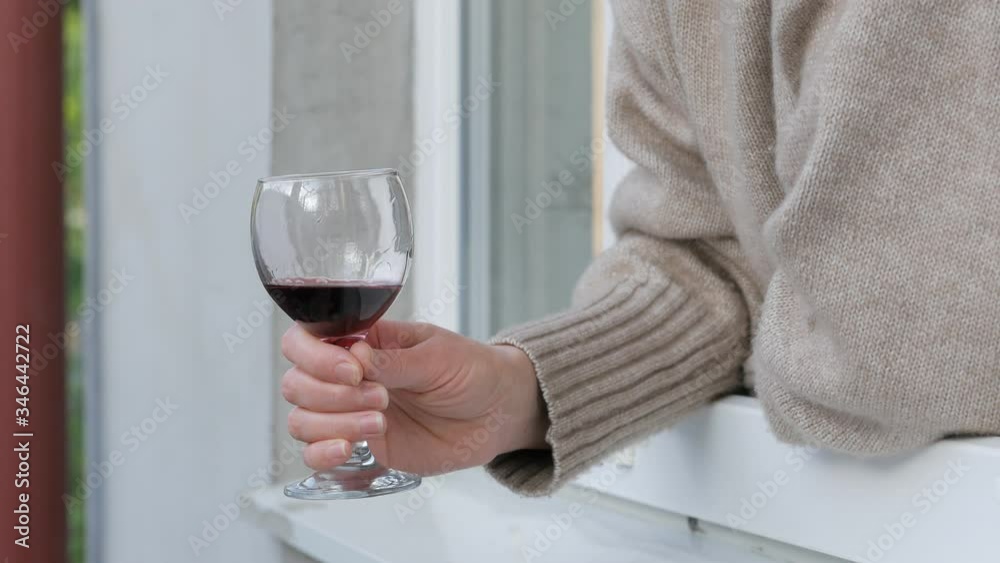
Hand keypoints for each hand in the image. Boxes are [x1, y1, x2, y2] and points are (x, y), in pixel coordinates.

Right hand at [280, 320, 547, 474]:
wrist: (497, 412)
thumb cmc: (471, 372)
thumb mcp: (438, 356)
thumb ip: (395, 360)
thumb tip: (355, 354)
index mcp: (364, 340)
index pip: (306, 340)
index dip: (317, 356)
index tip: (354, 370)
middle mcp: (348, 375)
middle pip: (297, 382)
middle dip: (330, 394)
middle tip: (380, 398)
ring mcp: (351, 412)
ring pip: (302, 419)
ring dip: (333, 423)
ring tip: (380, 422)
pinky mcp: (362, 445)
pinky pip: (317, 453)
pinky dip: (322, 453)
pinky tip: (348, 448)